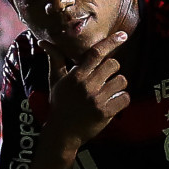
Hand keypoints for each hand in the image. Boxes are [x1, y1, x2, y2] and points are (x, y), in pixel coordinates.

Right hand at [47, 31, 129, 154]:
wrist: (62, 132)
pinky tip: (114, 102)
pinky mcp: (105, 113)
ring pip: (121, 81)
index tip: (122, 35)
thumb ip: (55, 60)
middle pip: (113, 64)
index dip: (110, 42)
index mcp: (76, 76)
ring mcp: (97, 100)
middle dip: (113, 69)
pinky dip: (122, 99)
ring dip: (118, 85)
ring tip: (109, 91)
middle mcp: (87, 86)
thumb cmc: (59, 104)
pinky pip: (125, 98)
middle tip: (105, 77)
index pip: (95, 54)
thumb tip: (44, 42)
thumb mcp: (55, 81)